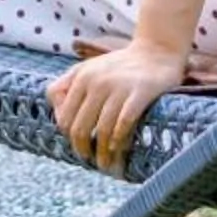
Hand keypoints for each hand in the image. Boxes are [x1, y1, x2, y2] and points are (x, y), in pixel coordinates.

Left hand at [45, 40, 187, 174]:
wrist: (157, 51)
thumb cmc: (120, 66)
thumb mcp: (88, 68)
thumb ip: (68, 87)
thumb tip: (60, 121)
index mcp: (80, 76)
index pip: (64, 117)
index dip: (68, 136)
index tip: (78, 144)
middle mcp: (96, 81)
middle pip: (80, 127)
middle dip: (83, 149)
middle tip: (90, 159)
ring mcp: (118, 87)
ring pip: (101, 130)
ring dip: (103, 153)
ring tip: (106, 164)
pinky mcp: (140, 93)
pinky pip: (124, 124)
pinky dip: (119, 140)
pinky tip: (119, 149)